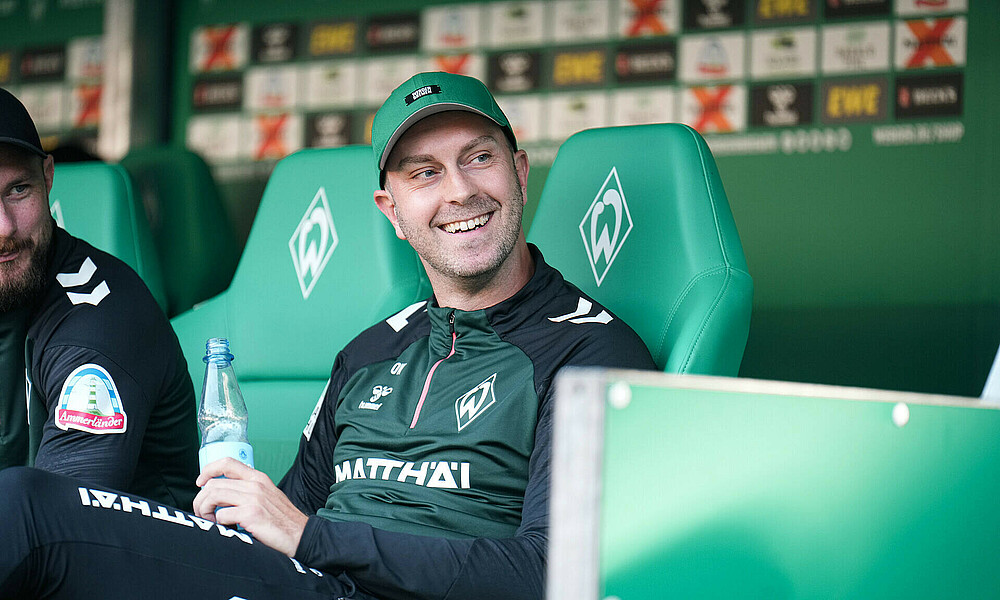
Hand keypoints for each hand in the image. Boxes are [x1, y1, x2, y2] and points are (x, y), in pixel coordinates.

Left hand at [194, 458, 308, 556]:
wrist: (300, 535)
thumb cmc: (282, 519)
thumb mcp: (267, 496)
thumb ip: (248, 490)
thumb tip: (221, 495)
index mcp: (258, 478)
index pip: (227, 463)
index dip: (208, 470)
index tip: (200, 482)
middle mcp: (255, 484)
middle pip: (213, 483)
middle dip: (201, 499)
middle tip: (203, 512)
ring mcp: (253, 498)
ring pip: (213, 495)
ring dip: (205, 509)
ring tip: (210, 519)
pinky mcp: (251, 514)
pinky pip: (221, 515)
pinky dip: (218, 523)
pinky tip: (226, 527)